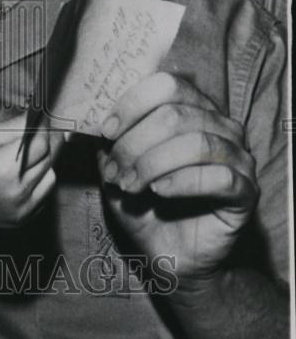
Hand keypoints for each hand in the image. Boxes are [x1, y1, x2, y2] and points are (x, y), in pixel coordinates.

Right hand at [0, 120, 58, 227]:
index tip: (46, 116)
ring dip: (45, 162)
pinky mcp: (23, 218)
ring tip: (30, 153)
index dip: (46, 126)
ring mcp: (22, 208)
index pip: (42, 142)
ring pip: (51, 176)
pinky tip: (23, 173)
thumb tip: (40, 116)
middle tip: (45, 127)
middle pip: (50, 158)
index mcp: (6, 168)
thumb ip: (13, 126)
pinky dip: (39, 180)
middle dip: (50, 140)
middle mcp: (18, 191)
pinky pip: (44, 193)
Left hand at [97, 72, 257, 280]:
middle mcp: (221, 126)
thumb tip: (92, 115)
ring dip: (152, 163)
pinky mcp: (246, 192)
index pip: (167, 85)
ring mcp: (238, 158)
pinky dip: (183, 182)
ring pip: (197, 143)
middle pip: (176, 114)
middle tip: (114, 170)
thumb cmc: (144, 203)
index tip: (106, 131)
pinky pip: (220, 177)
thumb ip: (109, 139)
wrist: (169, 253)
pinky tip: (160, 191)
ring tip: (129, 184)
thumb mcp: (116, 165)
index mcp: (193, 109)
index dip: (132, 105)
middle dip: (135, 143)